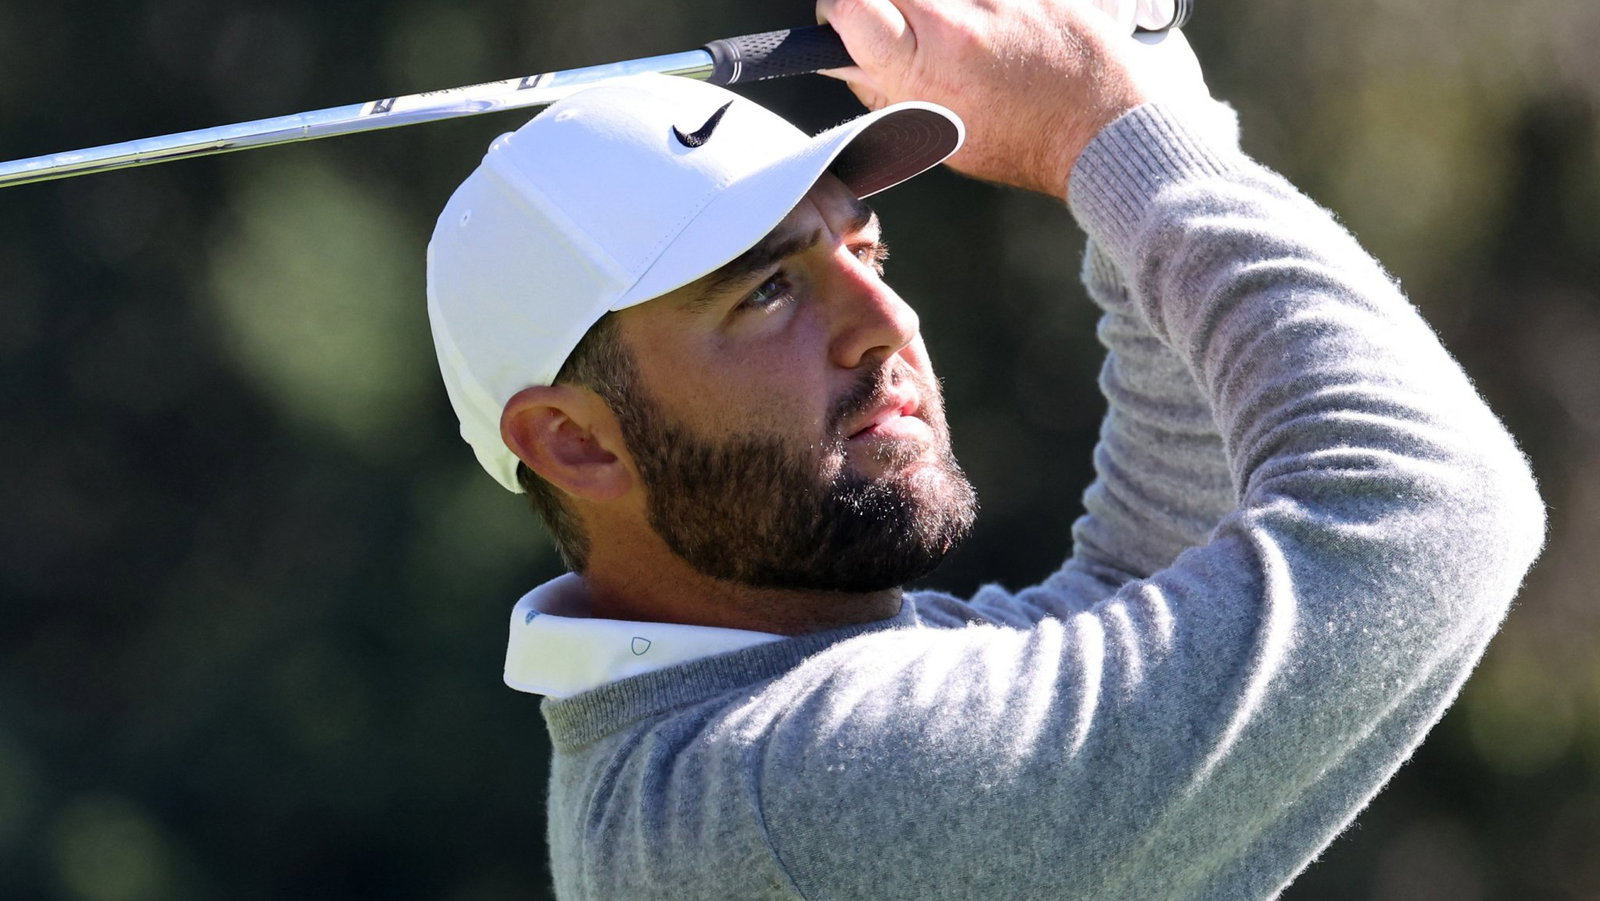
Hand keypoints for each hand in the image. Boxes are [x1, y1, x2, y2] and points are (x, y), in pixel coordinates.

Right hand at [816, 0, 1208, 195]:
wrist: (1103, 128)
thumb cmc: (1027, 142)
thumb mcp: (939, 135)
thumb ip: (883, 93)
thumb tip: (846, 63)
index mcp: (923, 68)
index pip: (847, 6)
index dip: (838, 11)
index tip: (844, 19)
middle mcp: (956, 20)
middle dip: (883, 2)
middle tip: (902, 25)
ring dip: (940, 8)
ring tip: (960, 32)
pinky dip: (983, 6)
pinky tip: (998, 27)